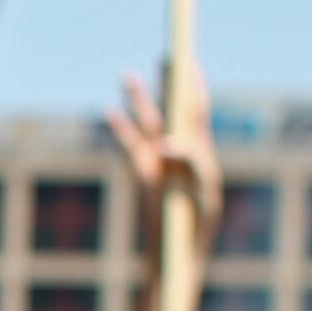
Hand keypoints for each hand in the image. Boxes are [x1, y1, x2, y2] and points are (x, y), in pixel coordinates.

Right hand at [109, 69, 223, 249]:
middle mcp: (179, 152)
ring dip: (136, 100)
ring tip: (126, 75)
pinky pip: (128, 146)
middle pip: (171, 108)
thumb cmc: (196, 225)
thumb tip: (166, 141)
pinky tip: (109, 111)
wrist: (177, 254)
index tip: (187, 61)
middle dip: (168, 83)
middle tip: (166, 56)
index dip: (192, 85)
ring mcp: (158, 162)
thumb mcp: (203, 193)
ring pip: (145, 123)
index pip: (196, 110)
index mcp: (200, 151)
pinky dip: (118, 129)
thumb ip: (192, 164)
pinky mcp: (142, 175)